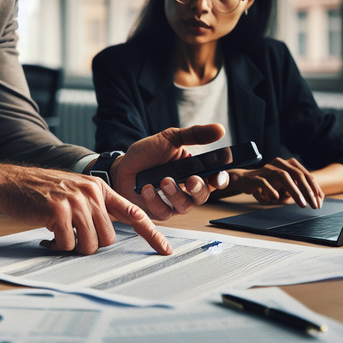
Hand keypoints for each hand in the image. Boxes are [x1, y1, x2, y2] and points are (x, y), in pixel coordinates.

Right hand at [0, 161, 170, 254]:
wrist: (8, 181)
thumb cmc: (40, 191)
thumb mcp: (74, 191)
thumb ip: (94, 207)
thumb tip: (108, 235)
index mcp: (99, 187)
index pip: (133, 212)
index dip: (151, 234)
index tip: (165, 250)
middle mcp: (91, 192)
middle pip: (107, 238)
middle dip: (89, 244)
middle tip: (69, 236)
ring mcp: (75, 200)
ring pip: (89, 244)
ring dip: (72, 247)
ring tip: (56, 235)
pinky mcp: (57, 211)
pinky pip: (67, 245)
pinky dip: (56, 247)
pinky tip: (45, 236)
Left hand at [113, 124, 229, 219]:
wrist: (122, 166)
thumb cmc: (147, 154)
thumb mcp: (171, 138)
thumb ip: (195, 135)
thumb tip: (220, 129)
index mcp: (195, 172)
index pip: (215, 180)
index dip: (220, 179)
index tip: (218, 175)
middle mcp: (186, 190)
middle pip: (202, 196)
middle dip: (198, 189)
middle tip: (191, 180)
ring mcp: (173, 203)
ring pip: (184, 206)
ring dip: (176, 194)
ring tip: (164, 180)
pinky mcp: (157, 212)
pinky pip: (162, 211)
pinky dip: (155, 200)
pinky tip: (147, 188)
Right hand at [224, 157, 323, 208]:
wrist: (245, 180)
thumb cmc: (268, 185)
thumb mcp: (286, 187)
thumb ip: (299, 190)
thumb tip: (318, 198)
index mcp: (288, 164)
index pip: (305, 175)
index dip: (314, 188)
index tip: (320, 201)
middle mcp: (279, 164)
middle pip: (297, 174)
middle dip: (308, 191)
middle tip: (314, 205)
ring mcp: (267, 169)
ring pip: (283, 176)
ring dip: (294, 191)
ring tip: (302, 203)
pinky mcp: (256, 177)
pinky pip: (264, 182)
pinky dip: (271, 190)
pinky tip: (276, 198)